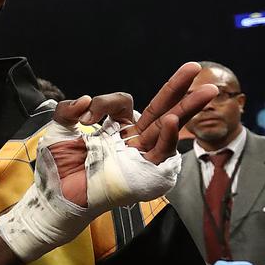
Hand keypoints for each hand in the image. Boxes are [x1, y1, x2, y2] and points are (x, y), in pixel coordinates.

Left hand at [48, 63, 216, 205]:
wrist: (57, 197)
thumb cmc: (59, 169)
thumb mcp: (59, 132)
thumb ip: (67, 111)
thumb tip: (84, 100)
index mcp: (114, 128)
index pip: (123, 103)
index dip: (105, 104)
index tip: (86, 118)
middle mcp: (131, 139)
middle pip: (160, 108)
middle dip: (177, 88)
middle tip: (194, 67)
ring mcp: (140, 155)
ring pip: (169, 126)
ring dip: (188, 107)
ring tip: (208, 89)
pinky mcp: (145, 173)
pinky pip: (162, 153)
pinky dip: (167, 137)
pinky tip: (171, 120)